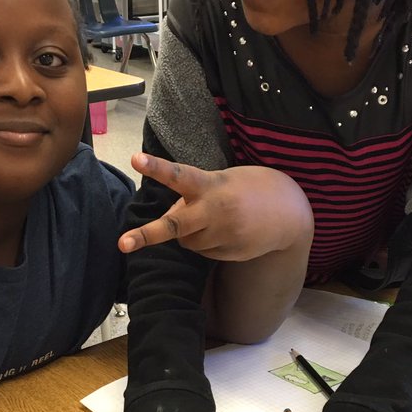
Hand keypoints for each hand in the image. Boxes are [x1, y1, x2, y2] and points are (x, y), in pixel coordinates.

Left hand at [119, 153, 312, 261]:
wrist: (288, 213)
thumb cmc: (246, 190)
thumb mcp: (221, 182)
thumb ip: (194, 195)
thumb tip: (170, 220)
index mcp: (210, 185)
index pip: (179, 174)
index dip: (157, 167)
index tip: (136, 158)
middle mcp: (213, 211)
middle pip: (174, 225)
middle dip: (147, 235)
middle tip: (122, 243)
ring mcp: (221, 235)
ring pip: (186, 241)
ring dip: (189, 233)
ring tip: (214, 219)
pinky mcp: (229, 253)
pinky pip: (203, 251)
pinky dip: (206, 243)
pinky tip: (226, 231)